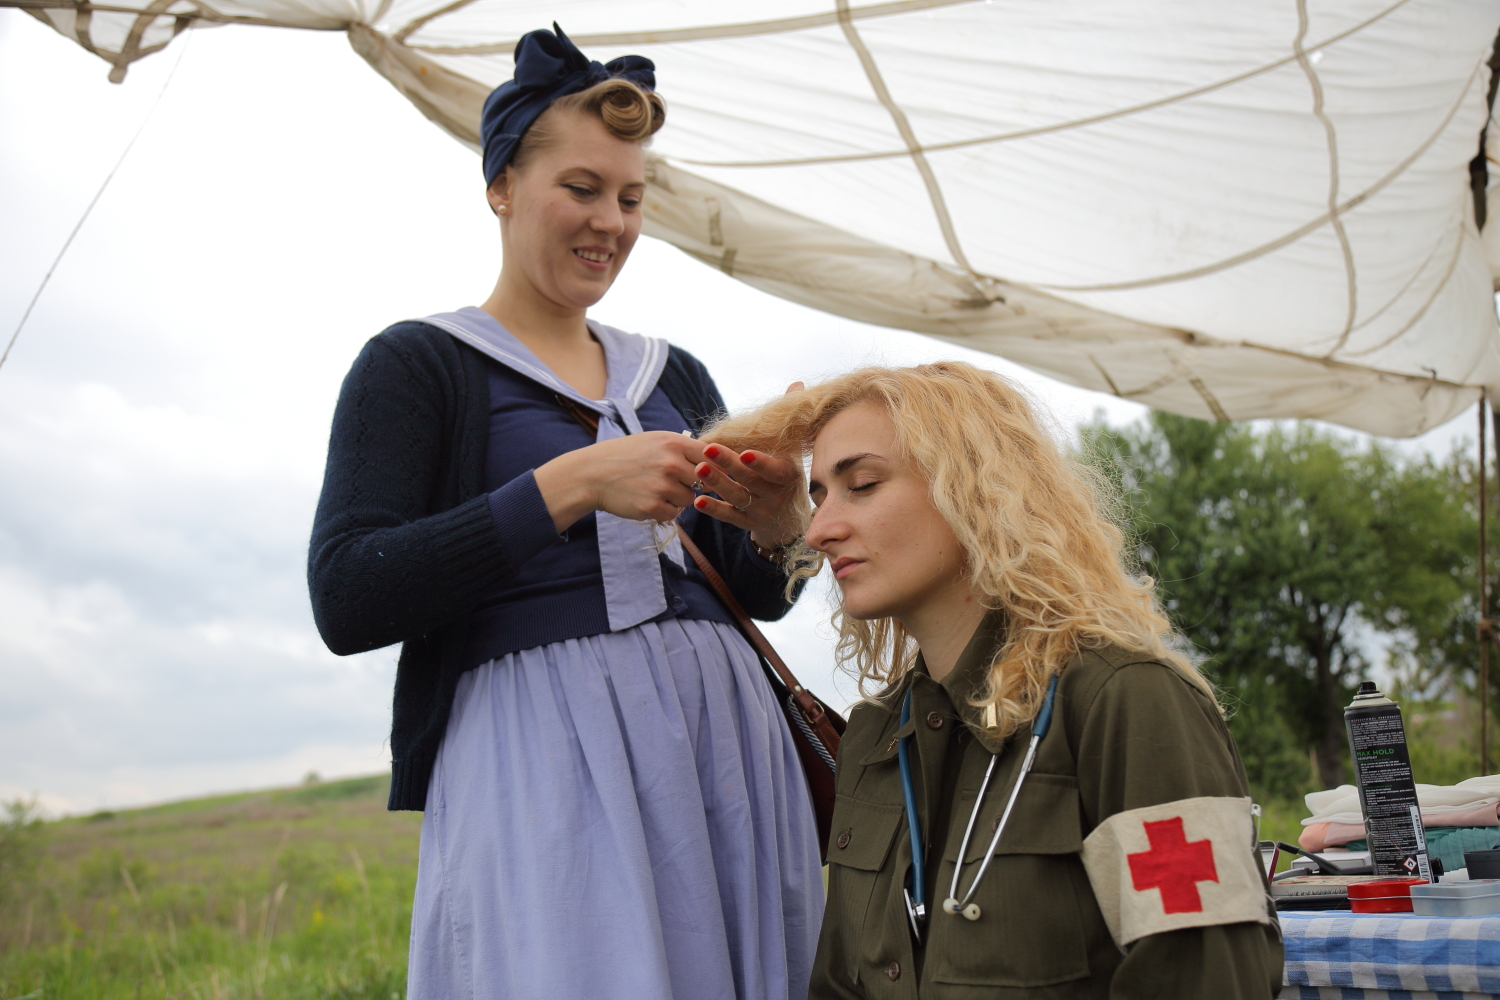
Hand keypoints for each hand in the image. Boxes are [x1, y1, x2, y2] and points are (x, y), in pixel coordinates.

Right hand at [535, 431, 703, 531]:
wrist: (592, 474)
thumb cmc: (626, 456)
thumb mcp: (655, 441)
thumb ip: (683, 449)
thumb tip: (715, 461)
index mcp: (673, 443)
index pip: (712, 456)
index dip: (715, 467)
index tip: (713, 473)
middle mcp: (670, 463)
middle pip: (703, 481)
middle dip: (692, 484)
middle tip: (673, 481)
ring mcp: (662, 486)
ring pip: (689, 499)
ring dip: (677, 498)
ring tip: (655, 489)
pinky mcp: (652, 507)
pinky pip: (674, 513)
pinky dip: (664, 510)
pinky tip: (647, 499)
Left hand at [690, 381, 806, 548]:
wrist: (788, 521)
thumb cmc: (785, 477)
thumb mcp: (792, 452)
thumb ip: (790, 422)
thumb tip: (797, 384)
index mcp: (789, 476)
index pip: (776, 471)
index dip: (761, 463)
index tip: (744, 452)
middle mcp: (777, 496)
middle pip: (750, 481)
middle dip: (729, 465)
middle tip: (708, 450)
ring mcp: (761, 512)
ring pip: (737, 497)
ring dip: (717, 484)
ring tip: (698, 469)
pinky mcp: (746, 523)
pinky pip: (729, 517)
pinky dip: (714, 509)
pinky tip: (697, 500)